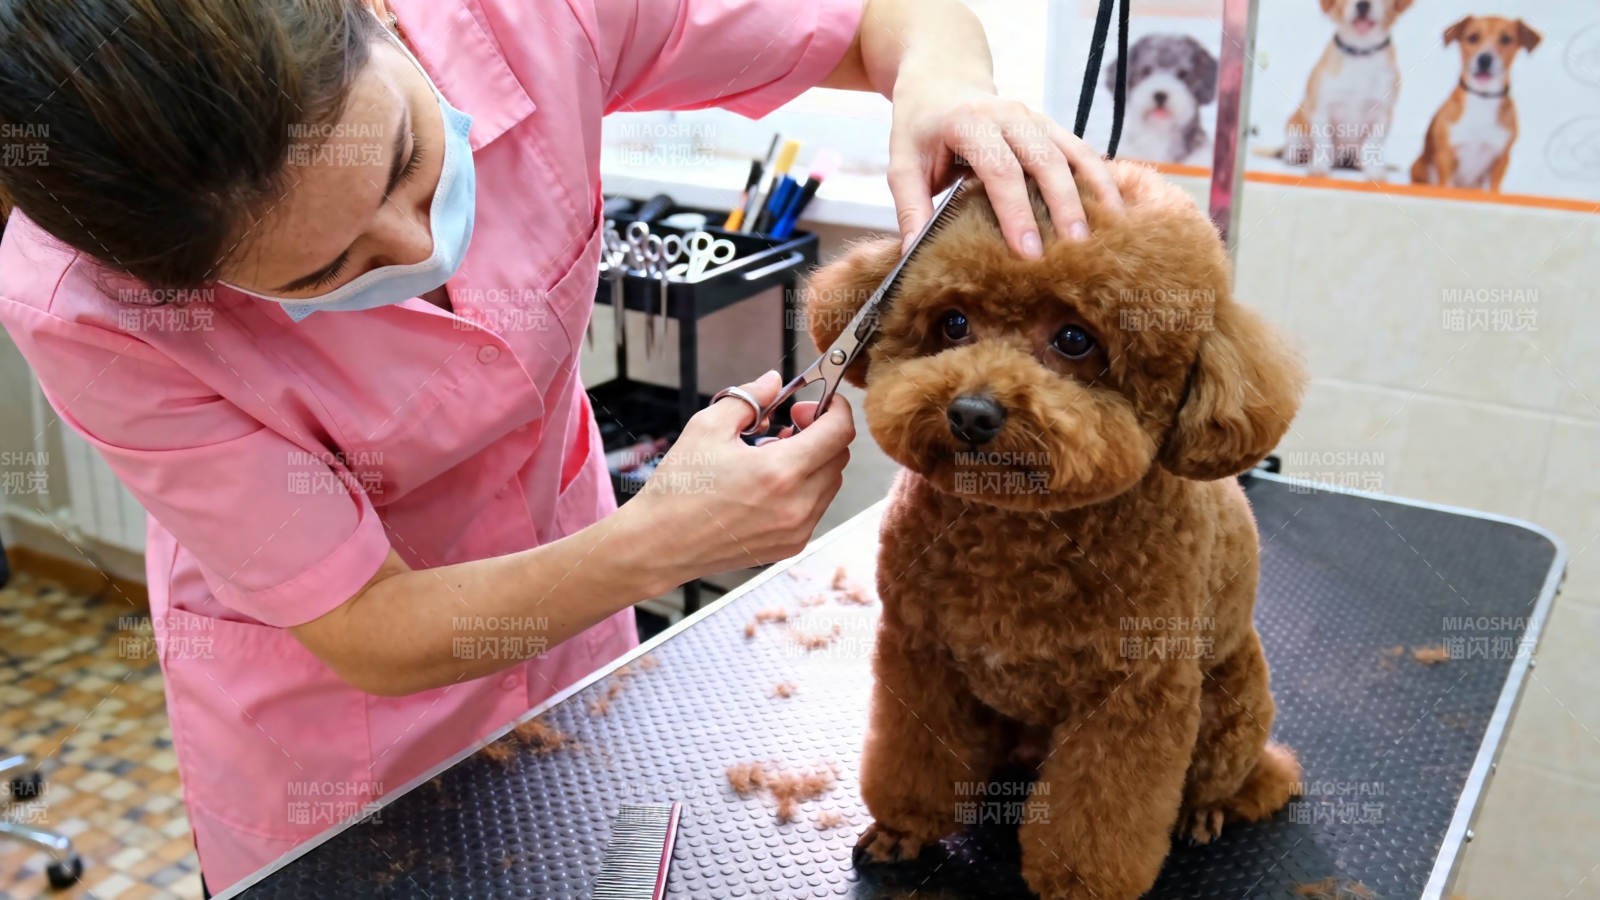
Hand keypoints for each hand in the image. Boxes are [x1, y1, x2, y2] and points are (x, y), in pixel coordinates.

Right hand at [622, 371, 853, 577]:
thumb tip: (774, 381)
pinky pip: (816, 507)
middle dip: (821, 433)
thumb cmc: (680, 487)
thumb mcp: (707, 427)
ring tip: (772, 455)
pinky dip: (804, 488)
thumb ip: (748, 398)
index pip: (840, 431)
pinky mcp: (791, 546)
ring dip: (813, 461)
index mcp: (780, 471)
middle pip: (839, 456)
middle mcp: (798, 504)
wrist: (660, 544)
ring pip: (830, 483)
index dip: (834, 408)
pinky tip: (768, 483)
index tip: (814, 402)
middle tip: (788, 425)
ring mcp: (797, 530)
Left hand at [887, 75, 1123, 257]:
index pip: (998, 169)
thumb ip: (910, 208)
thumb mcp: (903, 163)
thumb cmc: (922, 128)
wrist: (943, 81)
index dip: (1015, 211)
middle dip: (1062, 205)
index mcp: (969, 122)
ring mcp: (1035, 118)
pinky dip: (1101, 178)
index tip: (1027, 251)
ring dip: (1092, 192)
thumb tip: (914, 255)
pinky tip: (1115, 209)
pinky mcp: (1051, 126)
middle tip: (1074, 247)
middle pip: (1044, 160)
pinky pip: (1082, 151)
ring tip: (1108, 231)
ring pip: (1072, 153)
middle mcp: (1009, 114)